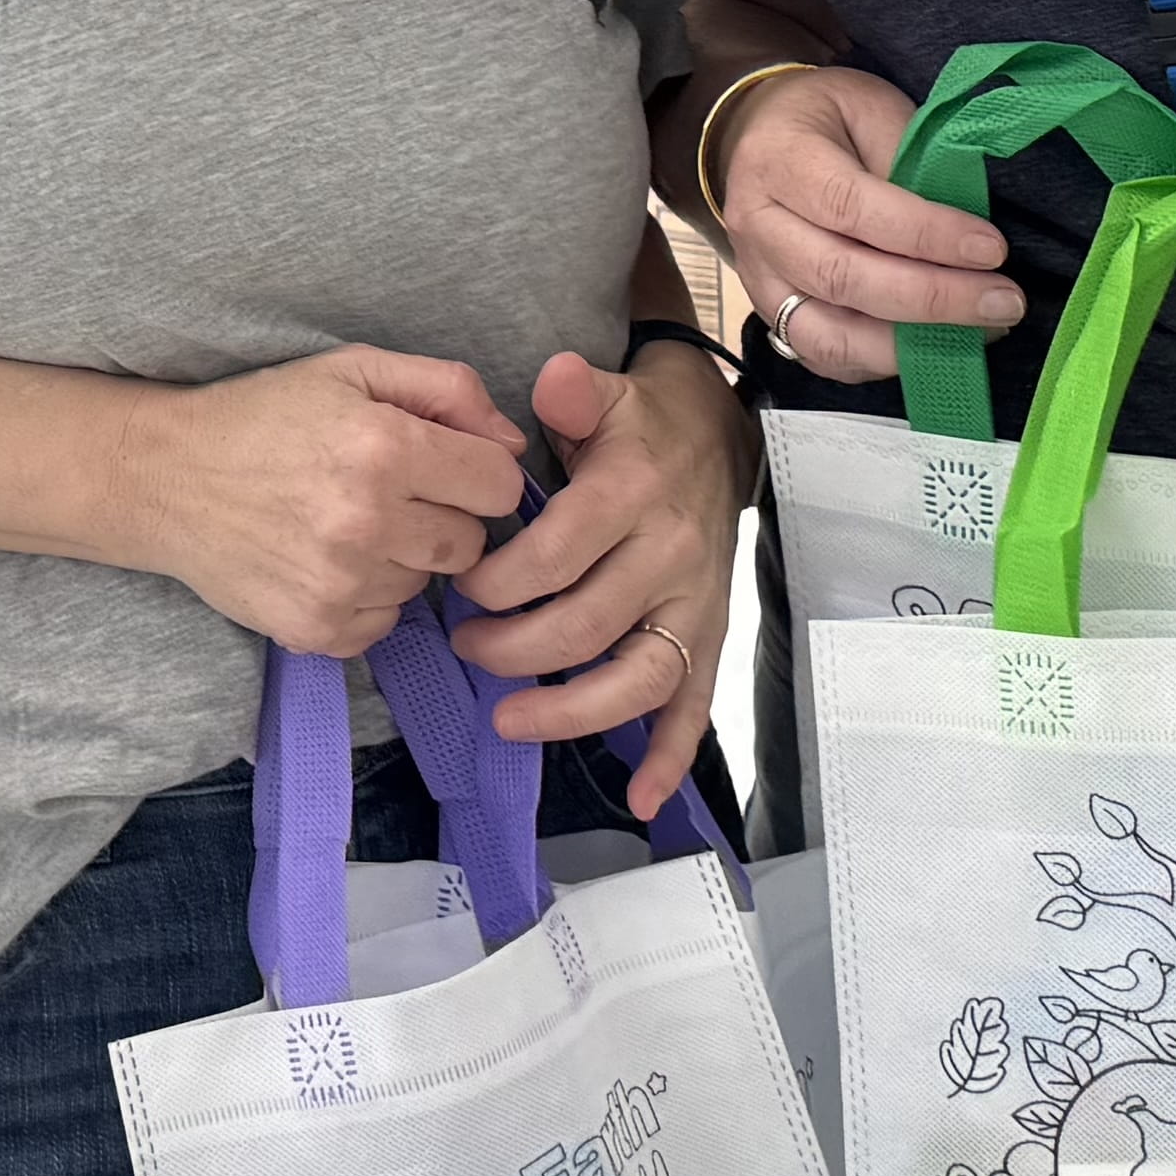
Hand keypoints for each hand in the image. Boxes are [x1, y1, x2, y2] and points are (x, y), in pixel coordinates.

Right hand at [120, 348, 531, 660]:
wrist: (166, 475)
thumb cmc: (265, 415)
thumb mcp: (353, 370)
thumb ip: (447, 390)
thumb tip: (511, 443)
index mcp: (386, 446)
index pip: (500, 485)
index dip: (478, 473)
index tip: (444, 466)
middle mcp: (368, 520)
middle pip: (470, 545)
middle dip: (444, 518)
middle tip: (392, 495)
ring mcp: (340, 582)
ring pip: (426, 586)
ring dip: (402, 560)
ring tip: (347, 525)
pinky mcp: (314, 628)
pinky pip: (383, 625)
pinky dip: (366, 599)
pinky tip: (326, 562)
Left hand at [446, 344, 743, 817]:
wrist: (716, 436)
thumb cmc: (638, 424)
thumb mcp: (604, 391)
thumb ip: (574, 393)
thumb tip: (554, 381)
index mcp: (632, 493)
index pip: (556, 555)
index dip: (498, 583)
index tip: (459, 590)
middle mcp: (669, 554)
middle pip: (586, 625)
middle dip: (513, 649)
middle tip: (465, 648)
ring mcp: (693, 602)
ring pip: (638, 677)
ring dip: (571, 711)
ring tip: (510, 720)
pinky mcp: (708, 634)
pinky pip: (695, 703)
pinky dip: (672, 754)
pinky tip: (641, 794)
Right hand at [702, 60, 1023, 385]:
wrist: (760, 138)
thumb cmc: (827, 118)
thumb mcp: (871, 107)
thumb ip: (910, 156)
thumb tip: (963, 222)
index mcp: (780, 160)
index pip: (852, 206)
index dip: (926, 234)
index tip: (992, 249)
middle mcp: (757, 225)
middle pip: (842, 277)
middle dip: (932, 298)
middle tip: (1003, 300)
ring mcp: (758, 277)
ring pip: (827, 334)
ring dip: (908, 346)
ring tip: (978, 333)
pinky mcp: (771, 314)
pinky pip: (822, 356)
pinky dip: (880, 362)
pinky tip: (931, 348)